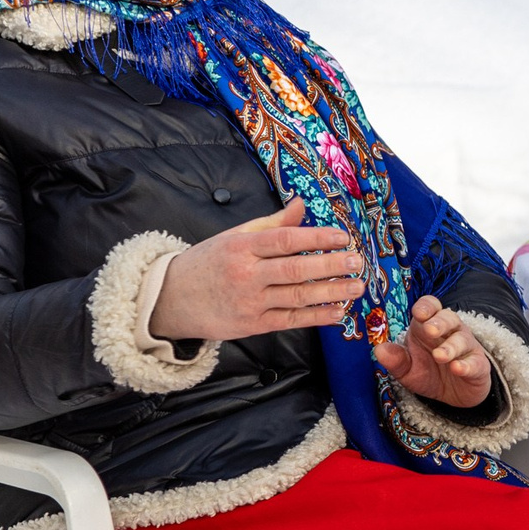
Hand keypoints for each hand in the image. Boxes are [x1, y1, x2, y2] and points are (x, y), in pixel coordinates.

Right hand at [149, 198, 364, 341]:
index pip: (284, 240)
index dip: (316, 238)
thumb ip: (272, 224)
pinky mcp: (253, 325)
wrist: (171, 299)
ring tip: (357, 286)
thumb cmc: (208, 263)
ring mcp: (250, 302)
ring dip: (331, 292)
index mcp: (241, 246)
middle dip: (330, 266)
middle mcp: (246, 274)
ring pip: (297, 297)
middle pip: (295, 269)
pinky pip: (291, 320)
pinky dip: (316, 316)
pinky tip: (338, 311)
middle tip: (357, 262)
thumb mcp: (235, 236)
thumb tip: (302, 204)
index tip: (343, 237)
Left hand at [374, 293, 493, 408]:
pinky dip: (466, 365)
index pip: (430, 307)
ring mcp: (466, 347)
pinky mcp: (478, 365)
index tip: (419, 314)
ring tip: (440, 356)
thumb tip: (379, 350)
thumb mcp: (408, 370)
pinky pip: (475, 362)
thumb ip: (396, 360)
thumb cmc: (429, 373)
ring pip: (462, 339)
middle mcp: (450, 332)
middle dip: (439, 322)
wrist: (454, 394)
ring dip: (451, 346)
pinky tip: (457, 368)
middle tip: (429, 331)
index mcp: (429, 326)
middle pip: (449, 318)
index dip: (426, 307)